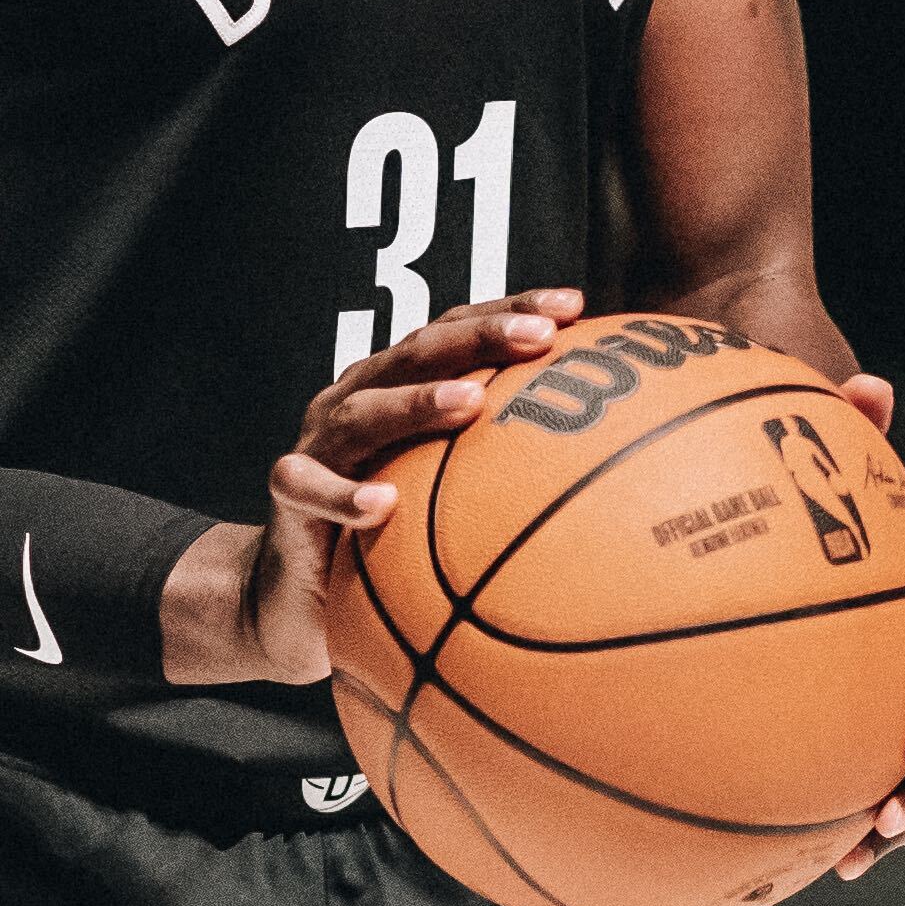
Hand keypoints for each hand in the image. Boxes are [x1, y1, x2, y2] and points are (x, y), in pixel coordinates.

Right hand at [160, 290, 587, 685]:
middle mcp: (357, 398)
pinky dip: (344, 495)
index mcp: (399, 386)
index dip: (511, 308)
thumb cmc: (389, 542)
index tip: (575, 306)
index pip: (458, 330)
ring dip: (417, 403)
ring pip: (364, 411)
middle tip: (538, 336)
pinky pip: (309, 488)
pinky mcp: (290, 494)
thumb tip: (614, 472)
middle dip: (479, 335)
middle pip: (418, 351)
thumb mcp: (451, 501)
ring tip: (470, 403)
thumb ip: (506, 474)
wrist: (295, 599)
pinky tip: (382, 506)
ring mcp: (319, 443)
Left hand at [825, 372, 904, 881]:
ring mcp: (902, 693)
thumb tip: (871, 384)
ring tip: (884, 831)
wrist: (785, 530)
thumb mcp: (807, 448)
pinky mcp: (869, 738)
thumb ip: (835, 420)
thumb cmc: (798, 485)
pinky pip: (882, 788)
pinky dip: (869, 826)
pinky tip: (836, 865)